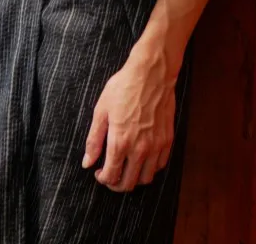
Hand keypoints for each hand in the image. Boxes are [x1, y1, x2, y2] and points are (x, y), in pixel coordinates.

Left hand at [81, 48, 176, 191]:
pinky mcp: (168, 139)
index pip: (111, 176)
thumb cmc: (124, 87)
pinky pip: (160, 165)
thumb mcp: (102, 110)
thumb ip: (94, 139)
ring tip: (127, 168)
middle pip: (128, 183)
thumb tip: (87, 162)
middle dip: (117, 184)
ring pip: (146, 178)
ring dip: (134, 179)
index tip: (99, 172)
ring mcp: (156, 145)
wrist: (151, 73)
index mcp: (120, 142)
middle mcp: (140, 149)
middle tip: (111, 174)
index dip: (103, 179)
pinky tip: (142, 158)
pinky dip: (151, 168)